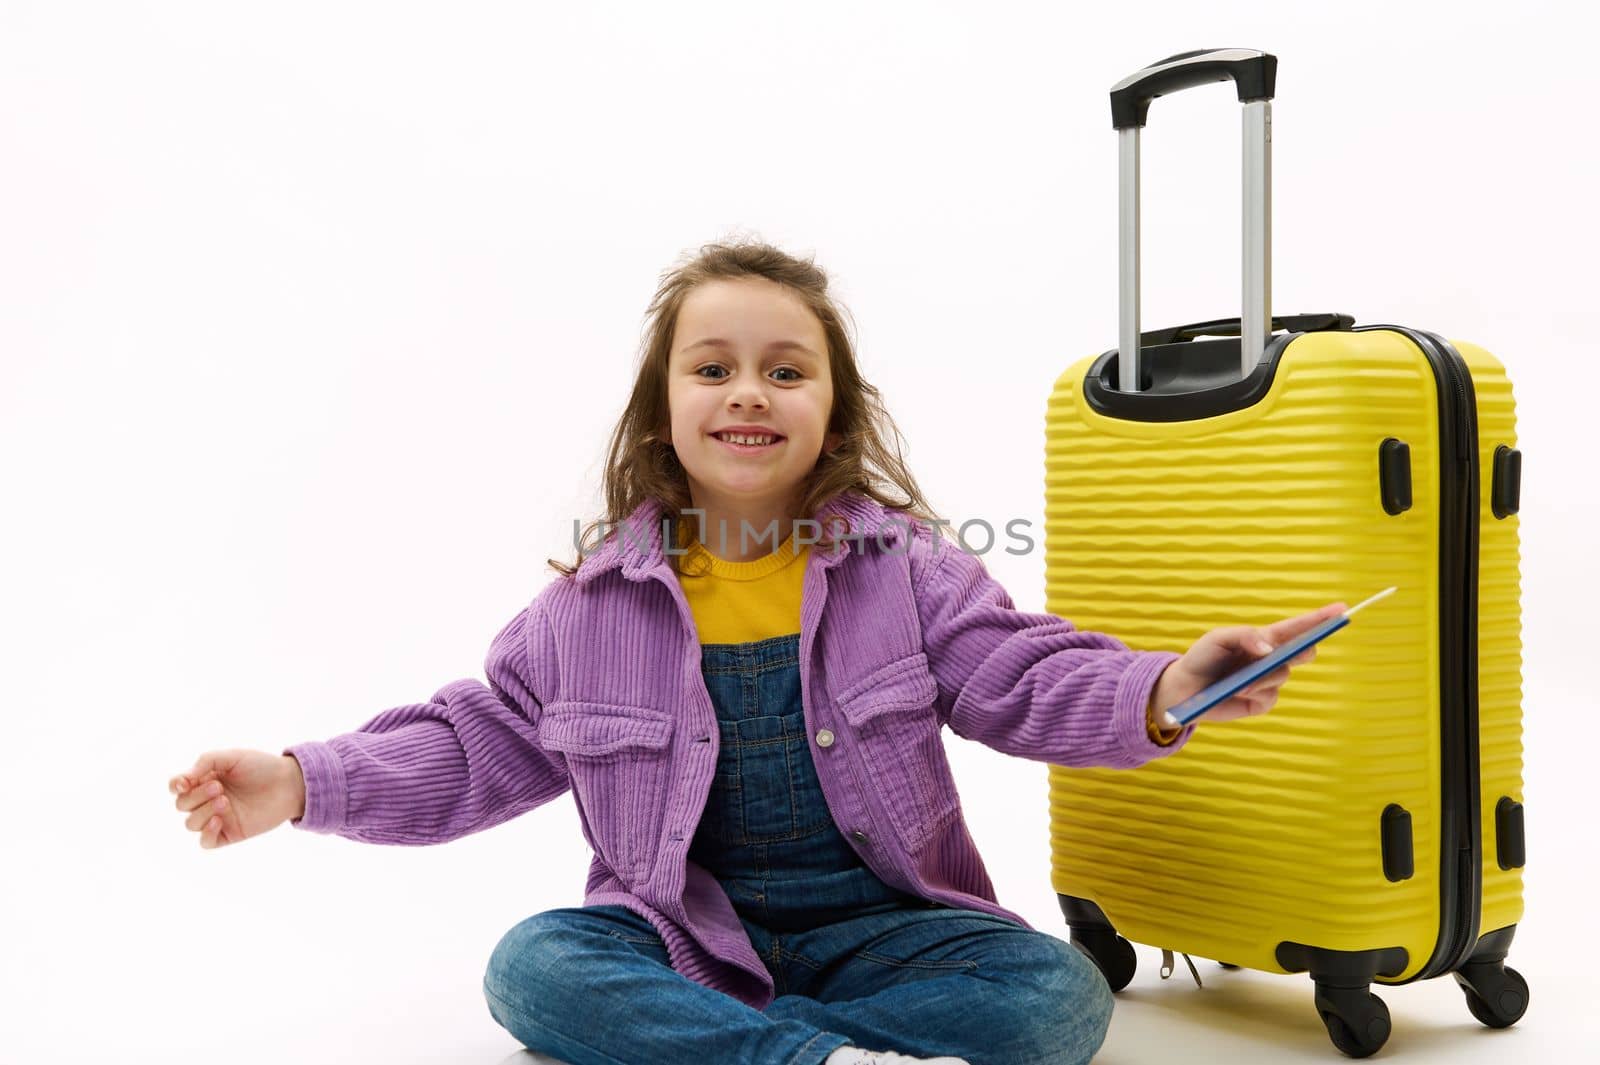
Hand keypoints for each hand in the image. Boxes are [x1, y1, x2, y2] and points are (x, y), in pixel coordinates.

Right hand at [168, 749, 305, 848]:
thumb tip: (182, 780)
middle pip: (182, 805)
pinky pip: (205, 842)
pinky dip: (206, 833)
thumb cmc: (262, 767)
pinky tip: (220, 820)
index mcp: (205, 779)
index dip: (175, 785)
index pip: (177, 786)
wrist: (290, 783)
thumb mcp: (232, 757)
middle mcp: (208, 800)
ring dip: (203, 811)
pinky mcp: (230, 833)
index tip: (184, 783)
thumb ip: (205, 762)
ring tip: (225, 800)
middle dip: (196, 796)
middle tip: (219, 787)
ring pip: (191, 823)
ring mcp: (218, 817)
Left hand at [1149, 602, 1347, 724]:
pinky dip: (1256, 693)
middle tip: (1296, 649)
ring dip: (1263, 676)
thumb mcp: (1218, 638)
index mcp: (1264, 638)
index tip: (1342, 609)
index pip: (1298, 627)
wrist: (1183, 689)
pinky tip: (1239, 691)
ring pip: (1283, 675)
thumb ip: (1245, 636)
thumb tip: (1271, 649)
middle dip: (1305, 648)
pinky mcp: (1261, 702)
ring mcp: (1268, 681)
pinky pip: (1270, 698)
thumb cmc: (1202, 657)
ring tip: (1239, 681)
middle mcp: (1271, 659)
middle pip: (1304, 651)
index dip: (1321, 618)